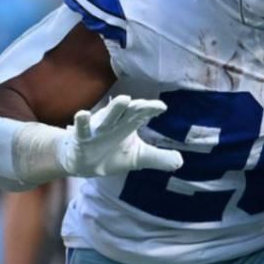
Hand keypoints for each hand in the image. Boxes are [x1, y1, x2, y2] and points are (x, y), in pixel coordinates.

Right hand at [57, 96, 184, 177]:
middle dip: (136, 106)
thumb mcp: (138, 158)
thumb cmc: (111, 154)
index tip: (162, 108)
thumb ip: (158, 158)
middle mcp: (115, 123)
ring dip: (115, 108)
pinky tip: (82, 114)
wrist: (83, 164)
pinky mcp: (83, 138)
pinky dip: (83, 122)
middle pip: (127, 112)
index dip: (151, 110)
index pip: (142, 114)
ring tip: (124, 99)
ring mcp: (98, 129)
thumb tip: (181, 161)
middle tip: (146, 103)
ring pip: (107, 117)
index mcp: (128, 124)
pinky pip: (83, 129)